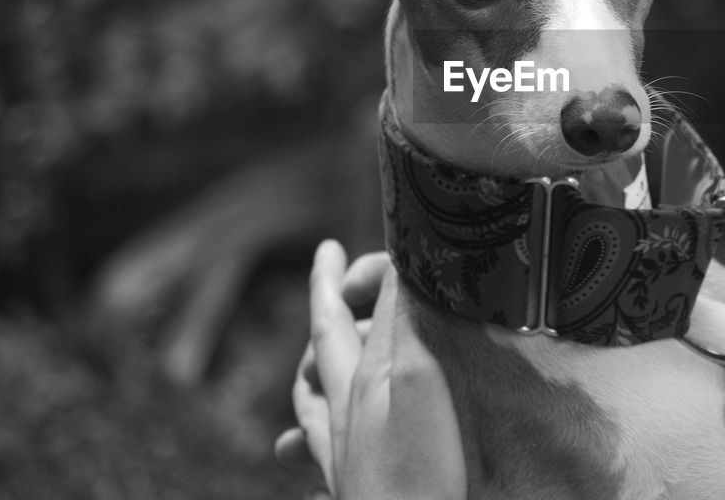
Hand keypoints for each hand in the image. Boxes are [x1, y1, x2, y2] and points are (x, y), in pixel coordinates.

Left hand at [275, 241, 466, 499]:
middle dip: (324, 321)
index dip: (330, 282)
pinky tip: (318, 468)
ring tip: (307, 378)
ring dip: (313, 385)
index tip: (328, 249)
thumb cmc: (417, 471)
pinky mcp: (361, 492)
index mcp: (355, 386)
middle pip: (320, 363)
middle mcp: (342, 422)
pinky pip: (328, 464)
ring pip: (316, 416)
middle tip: (331, 292)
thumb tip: (398, 263)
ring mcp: (348, 462)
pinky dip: (320, 451)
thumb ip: (404, 322)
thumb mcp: (414, 377)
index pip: (331, 321)